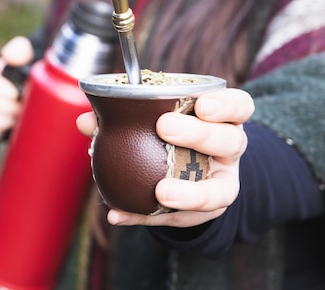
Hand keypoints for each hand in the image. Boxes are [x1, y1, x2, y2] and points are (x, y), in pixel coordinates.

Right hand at [0, 36, 33, 143]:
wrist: (8, 97)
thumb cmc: (15, 76)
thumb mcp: (19, 59)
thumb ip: (18, 51)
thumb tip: (10, 55)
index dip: (5, 91)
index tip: (18, 95)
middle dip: (8, 108)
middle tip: (21, 109)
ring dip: (4, 121)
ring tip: (15, 117)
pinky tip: (2, 128)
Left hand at [76, 88, 253, 227]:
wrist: (192, 174)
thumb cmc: (173, 137)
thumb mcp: (157, 120)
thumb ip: (123, 119)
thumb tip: (86, 122)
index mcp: (223, 119)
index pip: (239, 106)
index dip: (225, 105)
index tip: (200, 104)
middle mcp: (230, 149)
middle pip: (229, 141)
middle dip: (198, 134)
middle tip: (164, 127)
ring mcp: (223, 183)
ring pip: (219, 190)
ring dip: (188, 193)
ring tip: (160, 192)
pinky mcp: (206, 213)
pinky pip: (181, 220)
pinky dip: (146, 218)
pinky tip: (118, 215)